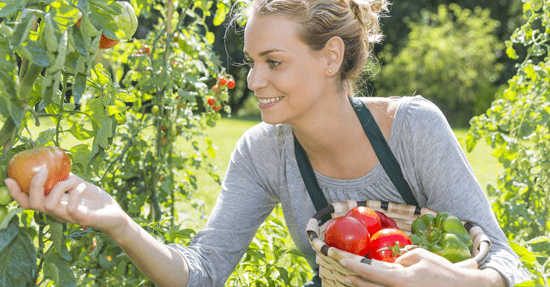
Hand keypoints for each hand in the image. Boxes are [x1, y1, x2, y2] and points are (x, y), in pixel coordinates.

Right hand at [4, 167, 128, 237]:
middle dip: (34, 185)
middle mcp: (57, 212)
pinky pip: (71, 207)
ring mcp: (68, 217)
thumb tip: (54, 165)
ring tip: (73, 181)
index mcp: (53, 204)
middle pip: (33, 204)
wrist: (114, 214)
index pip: (28, 203)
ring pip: (49, 205)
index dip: (16, 193)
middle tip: (44, 170)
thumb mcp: (78, 185)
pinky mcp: (81, 219)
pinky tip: (84, 187)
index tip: (9, 178)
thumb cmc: (95, 200)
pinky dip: (75, 192)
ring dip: (60, 186)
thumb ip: (65, 178)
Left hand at [340, 248, 501, 286]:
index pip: (372, 270)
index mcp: (401, 278)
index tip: (343, 260)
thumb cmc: (441, 270)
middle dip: (355, 277)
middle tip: (342, 270)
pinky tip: (369, 285)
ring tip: (349, 279)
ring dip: (363, 285)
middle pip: (371, 284)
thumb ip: (402, 258)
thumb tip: (391, 262)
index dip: (356, 265)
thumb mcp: (420, 257)